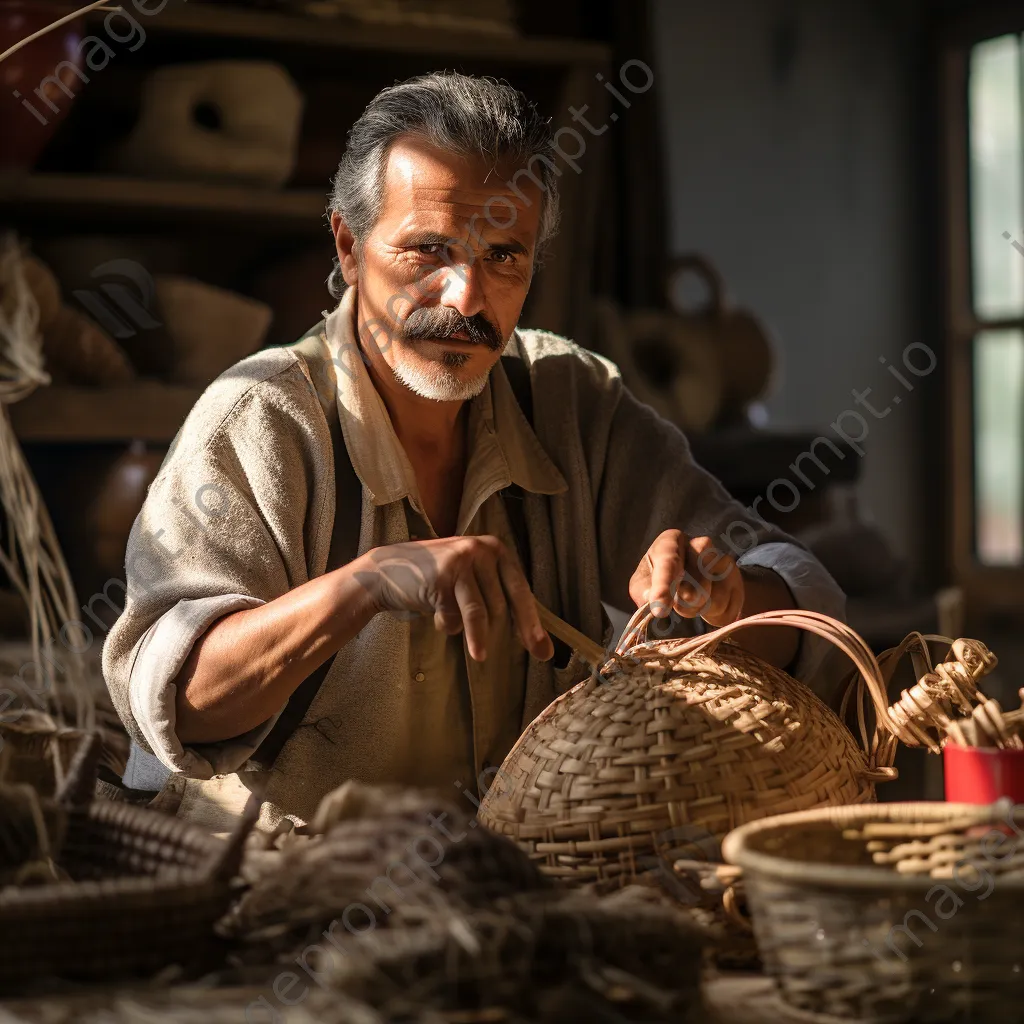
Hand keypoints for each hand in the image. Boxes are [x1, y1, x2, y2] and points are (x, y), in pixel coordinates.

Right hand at [354, 535, 553, 661]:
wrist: (386, 572)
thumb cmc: (436, 581)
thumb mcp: (472, 580)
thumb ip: (498, 597)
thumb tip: (536, 638)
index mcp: (496, 548)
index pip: (520, 589)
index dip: (532, 620)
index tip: (542, 648)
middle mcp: (481, 549)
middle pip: (504, 602)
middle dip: (518, 631)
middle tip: (532, 655)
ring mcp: (461, 561)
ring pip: (480, 611)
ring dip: (476, 636)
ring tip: (479, 656)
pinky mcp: (442, 576)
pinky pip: (453, 615)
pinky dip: (446, 625)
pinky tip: (435, 616)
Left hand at [628, 530, 743, 625]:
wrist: (692, 576)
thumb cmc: (660, 577)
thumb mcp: (643, 582)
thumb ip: (643, 590)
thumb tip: (652, 599)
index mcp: (671, 540)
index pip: (668, 563)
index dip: (663, 588)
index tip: (659, 610)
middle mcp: (700, 544)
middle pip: (694, 587)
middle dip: (683, 605)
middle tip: (675, 604)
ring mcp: (723, 560)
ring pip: (714, 601)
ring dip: (698, 611)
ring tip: (691, 600)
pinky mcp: (737, 579)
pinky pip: (727, 610)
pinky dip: (715, 616)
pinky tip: (708, 603)